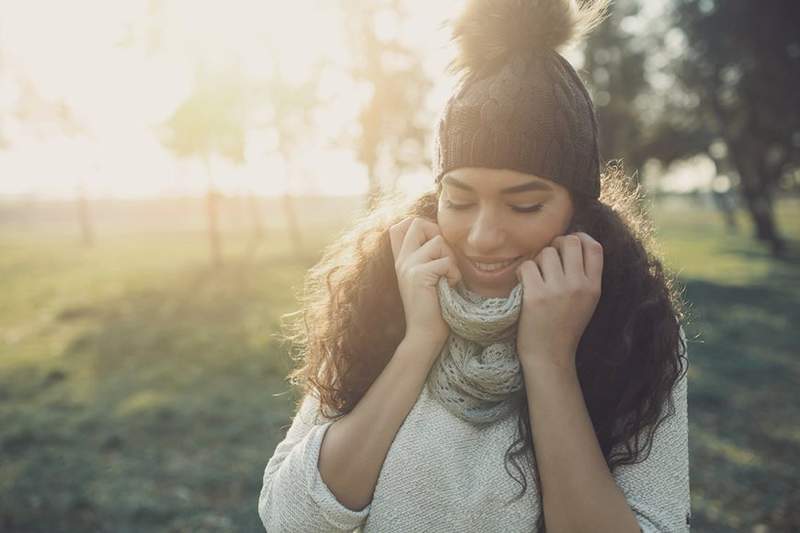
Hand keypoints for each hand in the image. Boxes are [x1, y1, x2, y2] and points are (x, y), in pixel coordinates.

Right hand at [389, 217, 462, 353]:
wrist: (424, 334)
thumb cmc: (433, 308)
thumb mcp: (427, 279)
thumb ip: (428, 259)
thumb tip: (443, 238)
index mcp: (402, 260)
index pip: (399, 226)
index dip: (421, 225)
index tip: (435, 245)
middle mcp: (402, 260)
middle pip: (417, 223)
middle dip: (438, 234)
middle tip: (444, 258)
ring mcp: (408, 266)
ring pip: (438, 241)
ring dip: (451, 258)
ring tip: (448, 277)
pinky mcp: (418, 275)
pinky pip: (446, 261)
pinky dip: (454, 274)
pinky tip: (450, 286)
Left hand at [515, 232, 602, 371]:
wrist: (550, 357)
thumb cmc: (564, 327)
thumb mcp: (586, 302)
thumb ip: (584, 276)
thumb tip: (573, 241)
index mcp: (594, 287)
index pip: (595, 247)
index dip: (581, 238)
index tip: (569, 244)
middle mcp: (579, 286)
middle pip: (570, 242)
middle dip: (556, 245)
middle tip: (548, 260)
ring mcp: (557, 290)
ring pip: (546, 252)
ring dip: (538, 260)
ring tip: (537, 277)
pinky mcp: (536, 296)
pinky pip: (527, 265)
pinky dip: (523, 272)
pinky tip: (524, 284)